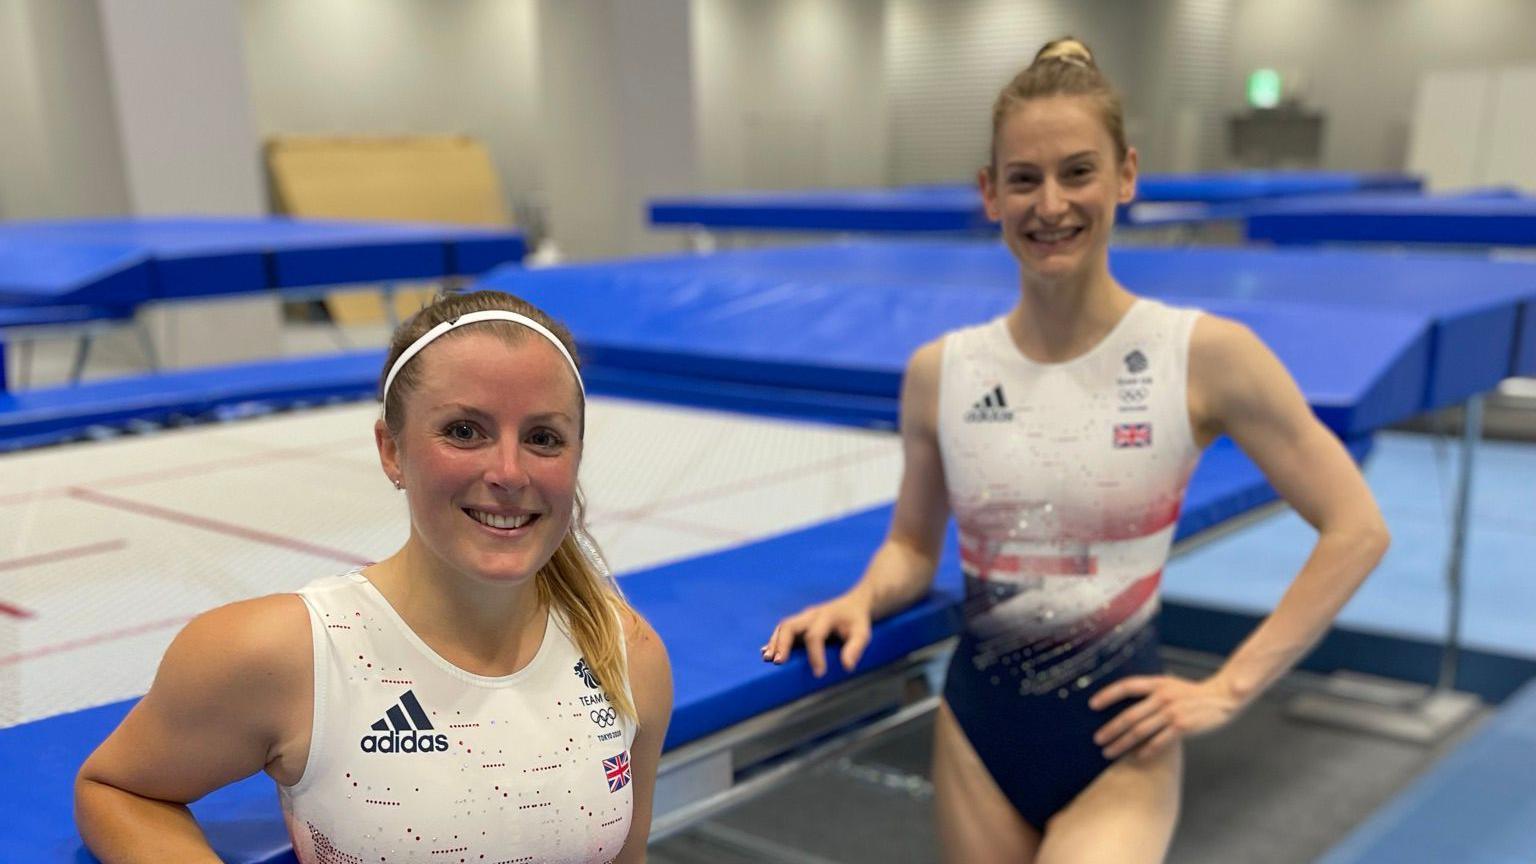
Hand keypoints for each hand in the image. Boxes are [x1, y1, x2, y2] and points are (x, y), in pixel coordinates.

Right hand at [762, 591, 873, 677]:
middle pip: (790, 625)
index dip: (815, 655)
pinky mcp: (799, 623)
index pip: (815, 635)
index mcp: (826, 616)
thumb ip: (855, 648)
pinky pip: (782, 630)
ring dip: (774, 643)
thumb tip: (847, 667)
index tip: (818, 674)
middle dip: (782, 644)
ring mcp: (803, 618)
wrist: (854, 604)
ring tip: (767, 658)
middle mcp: (811, 615)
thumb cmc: (857, 621)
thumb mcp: (862, 633)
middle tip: (778, 662)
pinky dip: (774, 641)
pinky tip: (766, 652)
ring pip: (783, 627)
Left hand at [1089, 675, 1240, 760]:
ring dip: (1122, 743)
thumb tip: (1127, 699)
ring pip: (1140, 731)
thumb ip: (1151, 690)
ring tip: (1108, 752)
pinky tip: (1136, 758)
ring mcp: (1172, 712)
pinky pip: (1158, 742)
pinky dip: (1146, 751)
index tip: (1092, 705)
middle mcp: (1162, 697)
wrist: (1224, 696)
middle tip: (1097, 740)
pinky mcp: (1182, 727)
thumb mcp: (1170, 684)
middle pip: (1130, 715)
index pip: (1127, 686)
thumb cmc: (1193, 693)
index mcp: (1158, 683)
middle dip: (1111, 729)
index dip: (1108, 694)